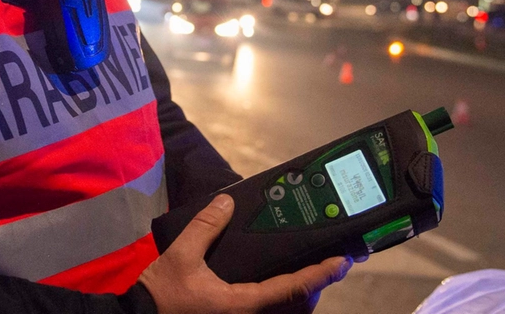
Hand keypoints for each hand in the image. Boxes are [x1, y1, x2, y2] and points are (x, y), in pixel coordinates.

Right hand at [138, 194, 352, 313]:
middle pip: (297, 306)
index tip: (343, 261)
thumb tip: (228, 201)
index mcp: (243, 305)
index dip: (322, 274)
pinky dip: (281, 302)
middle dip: (315, 287)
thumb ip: (206, 225)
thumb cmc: (161, 295)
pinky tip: (278, 288)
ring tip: (308, 274)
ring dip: (299, 295)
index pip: (294, 288)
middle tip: (328, 263)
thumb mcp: (181, 255)